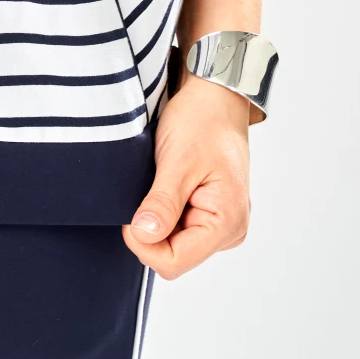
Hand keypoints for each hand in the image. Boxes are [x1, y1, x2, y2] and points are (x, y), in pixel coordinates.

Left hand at [122, 77, 251, 278]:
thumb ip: (162, 203)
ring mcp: (219, 224)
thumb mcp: (178, 160)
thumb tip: (144, 236)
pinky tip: (164, 187)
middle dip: (150, 231)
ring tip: (160, 184)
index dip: (144, 243)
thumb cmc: (203, 121)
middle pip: (173, 256)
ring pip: (172, 244)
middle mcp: (229, 231)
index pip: (174, 261)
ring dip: (157, 220)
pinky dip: (162, 212)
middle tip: (147, 190)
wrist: (214, 96)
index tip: (130, 212)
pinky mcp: (209, 214)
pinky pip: (177, 229)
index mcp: (228, 223)